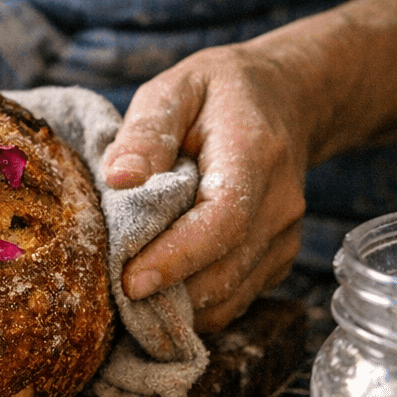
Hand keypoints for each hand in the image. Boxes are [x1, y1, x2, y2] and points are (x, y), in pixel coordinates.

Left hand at [100, 40, 310, 332]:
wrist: (286, 100)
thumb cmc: (218, 94)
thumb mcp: (177, 90)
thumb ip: (146, 131)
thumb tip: (118, 178)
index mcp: (255, 156)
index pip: (223, 220)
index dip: (177, 257)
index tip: (130, 282)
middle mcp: (280, 204)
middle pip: (225, 270)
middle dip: (166, 293)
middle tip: (109, 297)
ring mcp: (284, 236)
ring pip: (229, 296)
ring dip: (177, 306)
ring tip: (126, 297)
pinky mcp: (277, 259)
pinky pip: (234, 300)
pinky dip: (195, 306)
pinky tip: (158, 290)